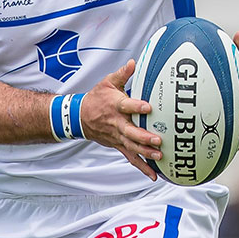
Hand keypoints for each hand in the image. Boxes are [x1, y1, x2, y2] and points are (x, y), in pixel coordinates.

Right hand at [79, 61, 160, 180]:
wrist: (79, 117)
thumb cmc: (97, 98)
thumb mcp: (107, 82)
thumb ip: (123, 74)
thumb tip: (134, 63)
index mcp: (115, 105)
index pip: (126, 106)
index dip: (136, 106)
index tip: (148, 107)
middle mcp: (116, 123)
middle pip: (130, 132)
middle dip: (143, 137)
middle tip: (157, 140)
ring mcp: (117, 136)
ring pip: (131, 147)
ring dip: (145, 152)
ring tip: (159, 156)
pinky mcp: (119, 145)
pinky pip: (131, 157)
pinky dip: (142, 167)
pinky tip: (154, 174)